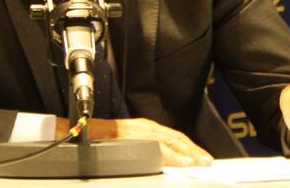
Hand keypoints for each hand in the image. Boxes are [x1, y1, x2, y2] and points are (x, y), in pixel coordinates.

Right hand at [86, 117, 213, 166]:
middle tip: (207, 161)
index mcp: (145, 128)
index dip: (189, 147)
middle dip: (193, 150)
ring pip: (169, 141)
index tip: (201, 157)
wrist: (82, 130)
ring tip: (198, 162)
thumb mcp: (127, 143)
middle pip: (176, 138)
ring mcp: (139, 131)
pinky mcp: (132, 137)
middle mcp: (144, 126)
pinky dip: (171, 154)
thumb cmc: (101, 141)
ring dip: (186, 152)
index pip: (173, 137)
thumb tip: (160, 162)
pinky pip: (156, 146)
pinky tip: (181, 161)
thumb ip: (143, 149)